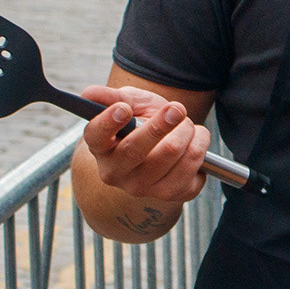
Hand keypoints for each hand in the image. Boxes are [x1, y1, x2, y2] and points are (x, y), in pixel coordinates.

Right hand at [80, 84, 211, 204]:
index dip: (108, 122)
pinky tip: (194, 145)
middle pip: (136, 150)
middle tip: (177, 109)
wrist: (164, 146)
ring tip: (188, 126)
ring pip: (172, 156)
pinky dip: (200, 150)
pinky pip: (193, 171)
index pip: (96, 136)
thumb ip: (110, 97)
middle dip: (161, 124)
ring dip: (188, 133)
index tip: (124, 109)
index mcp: (100, 146)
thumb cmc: (142, 121)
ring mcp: (141, 188)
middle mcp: (116, 172)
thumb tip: (88, 93)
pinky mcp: (169, 195)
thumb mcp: (128, 103)